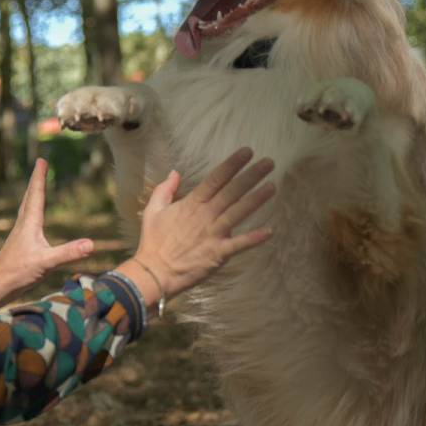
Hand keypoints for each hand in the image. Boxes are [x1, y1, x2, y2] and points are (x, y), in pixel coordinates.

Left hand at [0, 158, 94, 303]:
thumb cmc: (17, 274)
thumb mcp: (46, 263)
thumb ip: (68, 253)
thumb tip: (92, 244)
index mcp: (29, 224)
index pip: (36, 195)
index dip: (39, 177)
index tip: (41, 160)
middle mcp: (22, 226)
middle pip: (29, 198)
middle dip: (35, 182)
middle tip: (39, 167)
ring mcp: (18, 236)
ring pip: (25, 209)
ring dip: (31, 196)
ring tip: (35, 188)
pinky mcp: (17, 246)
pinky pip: (26, 222)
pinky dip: (30, 212)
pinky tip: (31, 221)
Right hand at [125, 148, 275, 300]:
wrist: (154, 273)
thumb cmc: (153, 242)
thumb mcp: (153, 210)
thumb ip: (165, 189)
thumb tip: (175, 172)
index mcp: (191, 204)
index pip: (215, 179)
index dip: (232, 164)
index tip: (247, 152)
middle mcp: (205, 216)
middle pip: (232, 192)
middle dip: (251, 176)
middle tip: (269, 163)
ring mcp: (212, 234)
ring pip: (238, 213)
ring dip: (256, 200)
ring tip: (272, 186)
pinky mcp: (217, 254)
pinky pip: (238, 245)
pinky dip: (253, 238)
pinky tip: (269, 231)